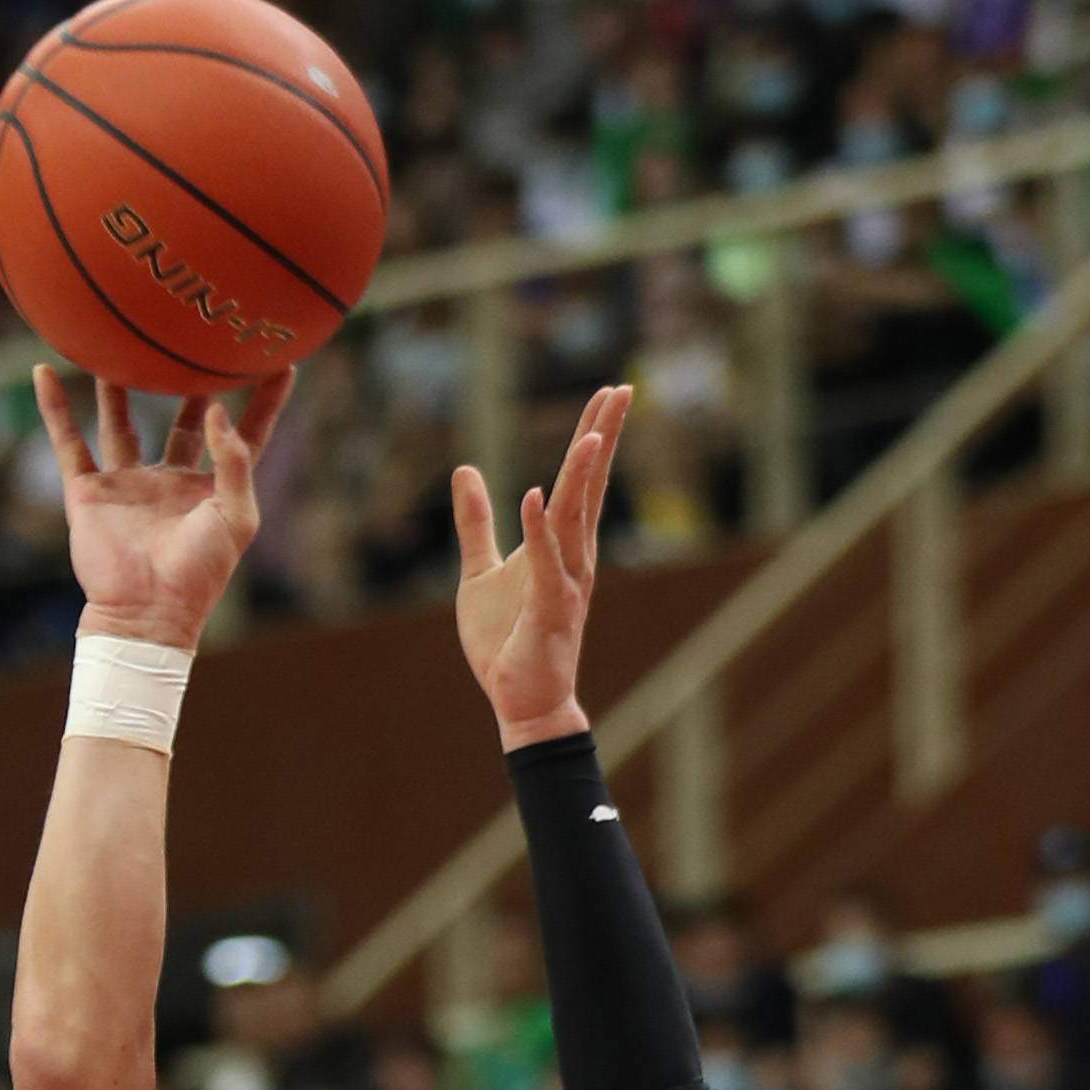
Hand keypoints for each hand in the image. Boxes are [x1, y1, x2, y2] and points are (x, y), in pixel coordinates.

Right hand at [36, 364, 292, 654]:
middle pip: (180, 417)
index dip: (264, 399)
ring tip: (120, 337)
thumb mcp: (235, 517)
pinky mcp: (91, 492)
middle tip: (193, 333)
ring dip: (118, 383)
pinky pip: (69, 441)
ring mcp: (128, 484)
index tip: (280, 358)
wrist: (146, 613)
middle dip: (188, 379)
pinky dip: (54, 407)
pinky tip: (43, 370)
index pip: (245, 434)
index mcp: (212, 488)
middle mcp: (170, 480)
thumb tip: (217, 410)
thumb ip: (233, 462)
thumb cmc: (199, 574)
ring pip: (121, 420)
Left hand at [452, 384, 630, 749]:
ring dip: (582, 476)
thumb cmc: (506, 640)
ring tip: (593, 431)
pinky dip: (538, 530)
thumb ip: (475, 522)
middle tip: (622, 389)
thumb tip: (467, 471)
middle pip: (587, 489)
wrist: (519, 700)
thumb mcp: (480, 571)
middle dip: (603, 439)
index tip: (609, 393)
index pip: (577, 483)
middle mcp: (573, 558)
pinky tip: (534, 494)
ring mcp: (566, 583)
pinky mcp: (549, 609)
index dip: (592, 437)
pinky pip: (545, 564)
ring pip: (574, 519)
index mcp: (560, 546)